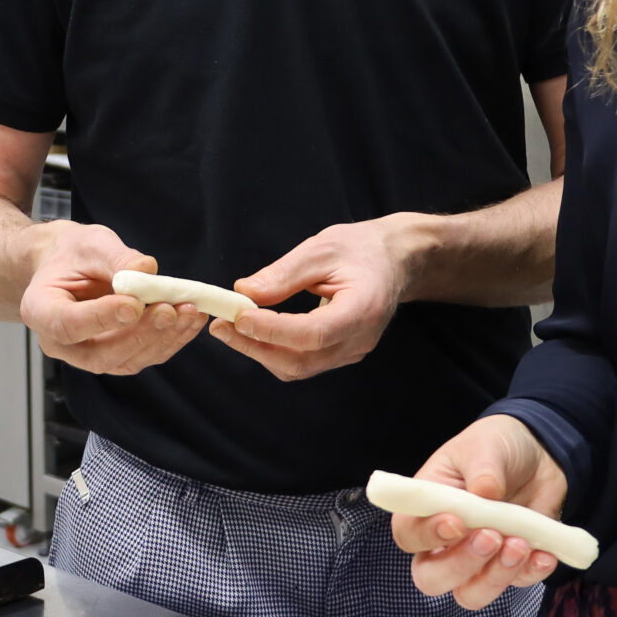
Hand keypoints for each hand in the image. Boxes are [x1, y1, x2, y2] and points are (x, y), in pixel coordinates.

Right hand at [20, 224, 206, 375]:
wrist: (69, 266)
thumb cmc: (72, 253)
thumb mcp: (90, 243)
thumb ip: (117, 258)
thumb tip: (147, 270)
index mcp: (40, 310)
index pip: (67, 325)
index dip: (102, 318)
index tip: (134, 304)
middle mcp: (60, 343)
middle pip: (99, 355)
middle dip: (140, 335)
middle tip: (169, 310)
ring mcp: (87, 354)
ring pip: (126, 361)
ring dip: (162, 339)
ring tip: (188, 311)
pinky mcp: (115, 356)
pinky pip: (143, 356)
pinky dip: (170, 339)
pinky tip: (190, 318)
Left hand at [207, 216, 421, 381]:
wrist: (395, 261)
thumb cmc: (361, 249)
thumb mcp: (322, 249)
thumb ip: (284, 273)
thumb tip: (244, 292)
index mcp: (362, 310)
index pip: (313, 333)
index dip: (273, 329)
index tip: (239, 315)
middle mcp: (360, 340)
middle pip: (302, 360)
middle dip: (256, 347)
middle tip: (221, 326)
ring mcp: (352, 351)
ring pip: (299, 367)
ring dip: (260, 352)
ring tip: (229, 329)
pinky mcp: (342, 353)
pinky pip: (303, 362)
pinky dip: (274, 351)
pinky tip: (253, 332)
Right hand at [388, 416, 568, 610]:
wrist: (537, 455)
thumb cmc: (496, 448)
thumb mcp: (485, 446)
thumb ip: (482, 469)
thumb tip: (485, 492)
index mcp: (427, 509)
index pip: (409, 535)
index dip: (427, 536)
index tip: (456, 523)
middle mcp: (445, 543)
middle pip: (432, 578)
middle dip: (460, 566)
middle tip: (490, 537)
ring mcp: (479, 560)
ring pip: (471, 594)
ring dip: (495, 576)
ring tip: (521, 544)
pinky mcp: (512, 567)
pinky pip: (517, 585)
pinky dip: (530, 573)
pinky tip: (544, 554)